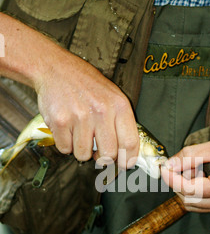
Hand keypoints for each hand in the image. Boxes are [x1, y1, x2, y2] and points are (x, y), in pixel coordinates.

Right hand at [35, 49, 138, 165]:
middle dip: (102, 157)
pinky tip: (67, 128)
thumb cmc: (86, 85)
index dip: (128, 159)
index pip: (130, 142)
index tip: (124, 164)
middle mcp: (101, 111)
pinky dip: (65, 143)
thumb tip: (127, 154)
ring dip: (80, 149)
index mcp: (119, 106)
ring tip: (79, 132)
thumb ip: (121, 122)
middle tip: (97, 150)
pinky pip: (65, 149)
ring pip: (84, 155)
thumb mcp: (112, 97)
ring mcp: (80, 117)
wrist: (55, 68)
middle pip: (108, 155)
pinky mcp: (60, 121)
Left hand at [161, 126, 209, 212]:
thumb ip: (190, 156)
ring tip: (195, 167)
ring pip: (194, 204)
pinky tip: (201, 175)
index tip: (164, 168)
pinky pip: (204, 203)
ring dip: (187, 187)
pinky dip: (196, 191)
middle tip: (179, 163)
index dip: (172, 178)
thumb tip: (170, 165)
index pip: (189, 189)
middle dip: (178, 182)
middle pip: (189, 200)